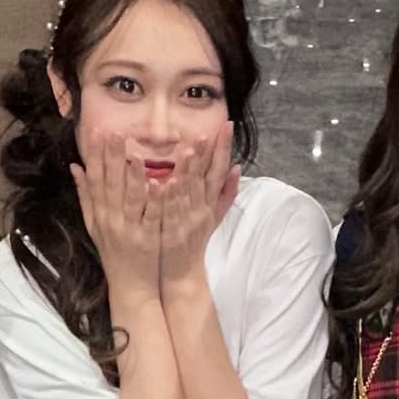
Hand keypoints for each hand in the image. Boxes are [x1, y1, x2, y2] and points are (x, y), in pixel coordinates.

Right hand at [71, 132, 162, 297]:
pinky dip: (155, 200)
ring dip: (134, 176)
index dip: (95, 154)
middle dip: (112, 157)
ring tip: (136, 154)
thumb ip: (85, 194)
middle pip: (111, 184)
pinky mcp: (148, 238)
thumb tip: (74, 166)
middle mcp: (111, 219)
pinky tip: (160, 183)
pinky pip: (152, 216)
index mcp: (99, 212)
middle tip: (114, 132)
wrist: (129, 284)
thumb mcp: (93, 223)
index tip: (97, 132)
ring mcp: (130, 229)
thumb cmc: (112, 251)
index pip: (95, 178)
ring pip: (132, 198)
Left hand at [159, 120, 239, 292]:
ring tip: (186, 148)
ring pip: (187, 191)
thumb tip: (237, 168)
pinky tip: (161, 183)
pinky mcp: (171, 233)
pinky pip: (168, 212)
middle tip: (207, 130)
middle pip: (205, 177)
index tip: (226, 125)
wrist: (183, 274)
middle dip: (207, 152)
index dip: (223, 147)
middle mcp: (201, 209)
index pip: (219, 170)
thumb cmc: (195, 242)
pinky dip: (166, 198)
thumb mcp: (214, 216)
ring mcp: (186, 221)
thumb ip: (226, 192)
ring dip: (187, 170)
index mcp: (210, 202)